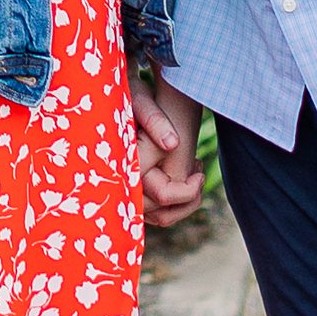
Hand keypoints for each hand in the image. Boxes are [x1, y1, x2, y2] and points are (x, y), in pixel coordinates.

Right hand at [132, 72, 205, 229]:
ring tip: (191, 169)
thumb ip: (154, 120)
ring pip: (159, 218)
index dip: (189, 189)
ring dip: (181, 201)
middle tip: (198, 169)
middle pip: (163, 216)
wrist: (116, 101)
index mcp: (125, 167)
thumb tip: (172, 143)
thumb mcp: (142, 101)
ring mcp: (124, 195)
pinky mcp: (130, 194)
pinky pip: (155, 212)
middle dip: (188, 198)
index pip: (164, 196)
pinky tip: (181, 172)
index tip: (199, 166)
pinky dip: (172, 200)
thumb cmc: (128, 97)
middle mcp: (120, 187)